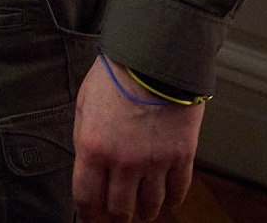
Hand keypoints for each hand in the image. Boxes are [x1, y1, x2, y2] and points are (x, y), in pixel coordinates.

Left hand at [72, 57, 204, 219]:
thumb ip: (87, 143)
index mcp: (94, 149)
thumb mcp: (84, 108)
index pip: (88, 197)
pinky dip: (172, 201)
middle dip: (117, 217)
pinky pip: (178, 191)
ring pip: (151, 206)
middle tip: (116, 217)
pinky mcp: (181, 156)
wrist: (152, 60)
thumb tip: (89, 170)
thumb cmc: (114, 78)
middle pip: (120, 209)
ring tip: (141, 212)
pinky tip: (166, 201)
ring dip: (144, 212)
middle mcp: (124, 162)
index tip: (91, 217)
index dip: (89, 213)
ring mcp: (155, 162)